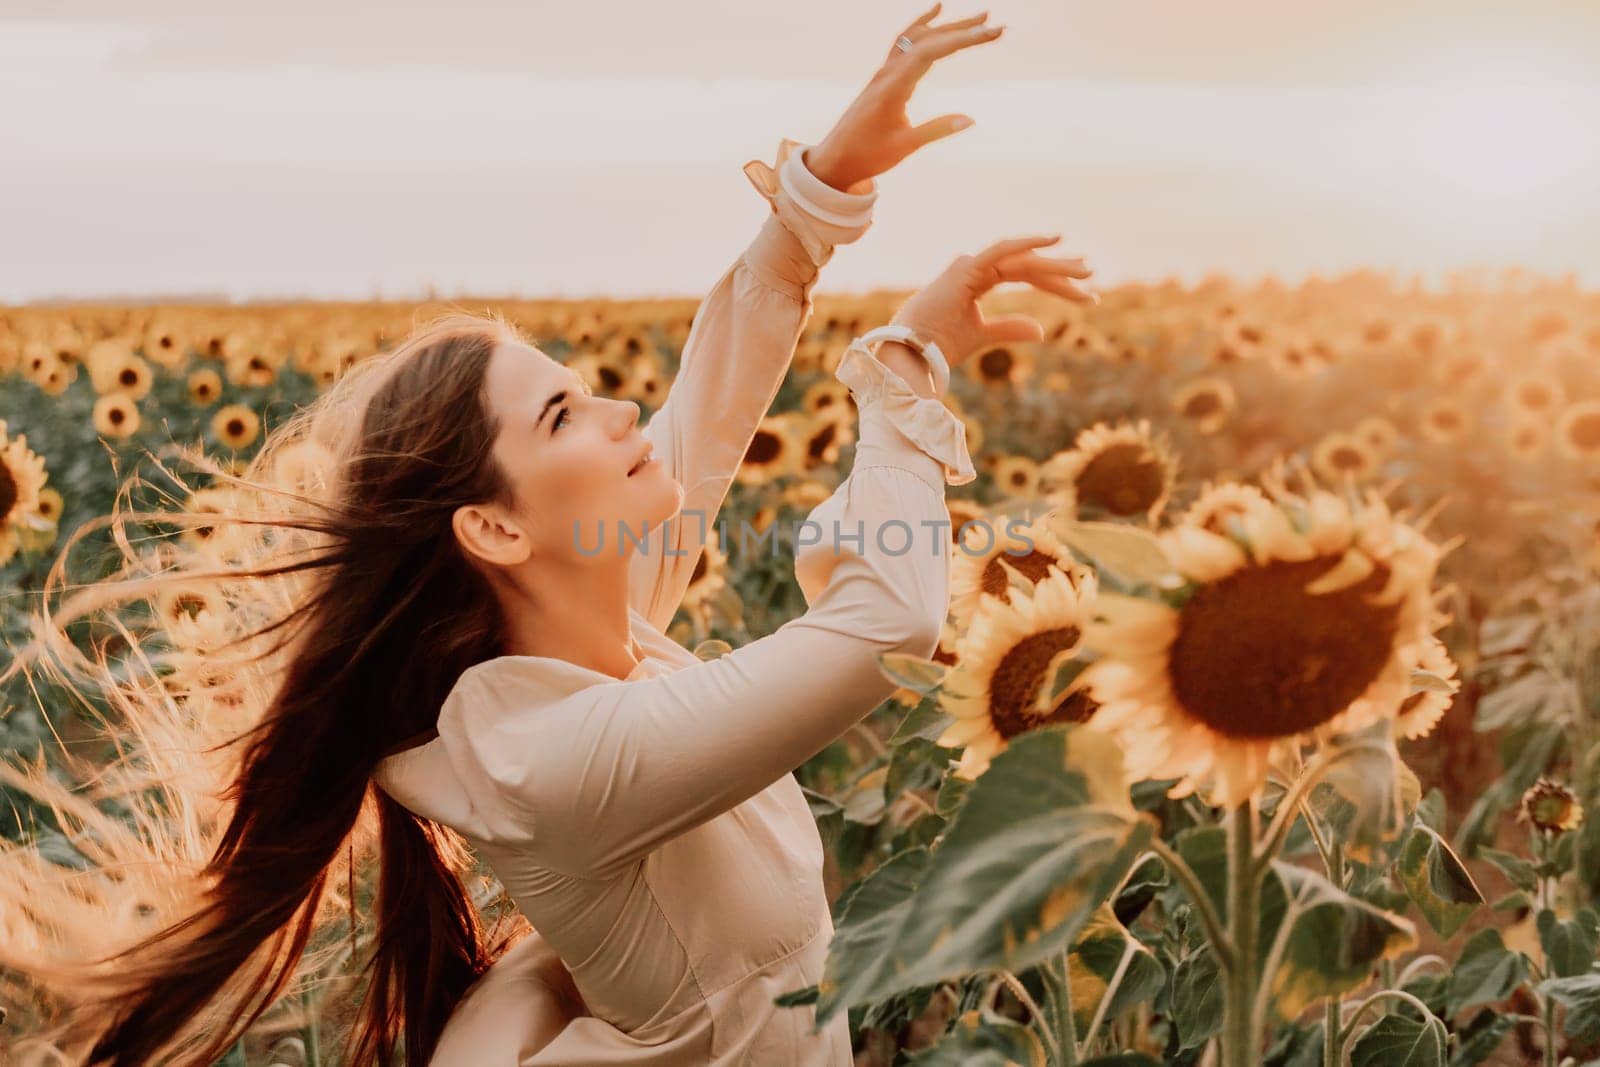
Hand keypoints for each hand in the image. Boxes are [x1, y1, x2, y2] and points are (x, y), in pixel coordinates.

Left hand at [805, 3, 1001, 191]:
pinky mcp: (883, 76)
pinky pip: (903, 42)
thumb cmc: (867, 156)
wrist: (835, 158)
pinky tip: (935, 13)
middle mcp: (887, 72)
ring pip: (917, 38)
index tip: (991, 33)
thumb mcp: (904, 146)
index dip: (963, 39)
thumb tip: (970, 119)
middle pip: (928, 39)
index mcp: (892, 87)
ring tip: (977, 17)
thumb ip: (936, 130)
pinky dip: (921, 25)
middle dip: (963, 30)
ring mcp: (884, 71)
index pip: (932, 52)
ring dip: (947, 25)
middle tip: (995, 25)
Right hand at [893, 235, 1096, 368]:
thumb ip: (1010, 328)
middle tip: (1093, 277)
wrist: (912, 354)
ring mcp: (970, 265)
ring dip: (1054, 264)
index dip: (1055, 284)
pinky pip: (1003, 251)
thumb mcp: (982, 336)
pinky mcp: (967, 269)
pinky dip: (1028, 244)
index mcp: (977, 280)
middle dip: (1061, 272)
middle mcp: (975, 268)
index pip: (1023, 275)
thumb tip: (1041, 331)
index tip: (1086, 295)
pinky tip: (1055, 240)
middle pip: (1027, 266)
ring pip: (1021, 260)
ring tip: (1086, 270)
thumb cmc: (937, 346)